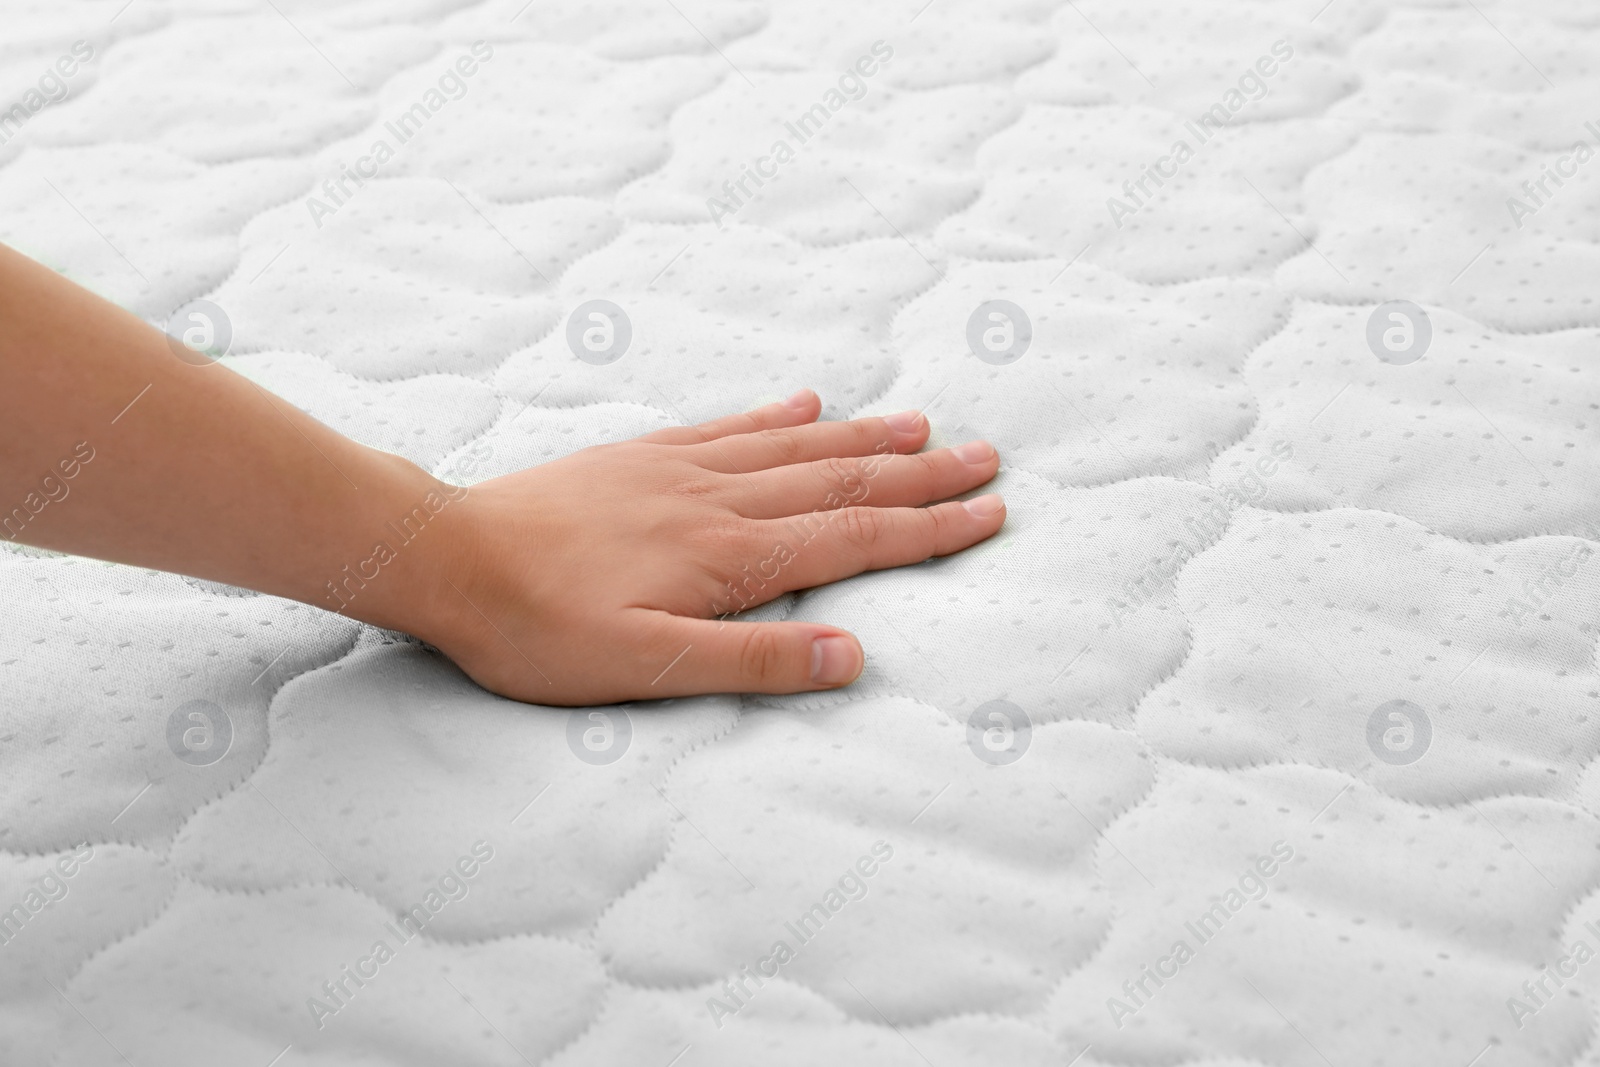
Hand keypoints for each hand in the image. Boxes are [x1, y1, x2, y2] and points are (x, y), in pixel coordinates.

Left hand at [415, 390, 1003, 704]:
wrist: (450, 560)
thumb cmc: (541, 629)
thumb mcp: (648, 669)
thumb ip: (753, 663)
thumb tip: (853, 657)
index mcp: (731, 557)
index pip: (854, 538)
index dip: (929, 529)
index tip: (989, 513)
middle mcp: (719, 501)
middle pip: (841, 481)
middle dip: (921, 473)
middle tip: (985, 456)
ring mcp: (681, 470)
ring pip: (795, 446)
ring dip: (865, 436)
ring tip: (922, 425)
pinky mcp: (642, 456)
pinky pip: (728, 426)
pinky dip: (777, 414)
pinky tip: (805, 401)